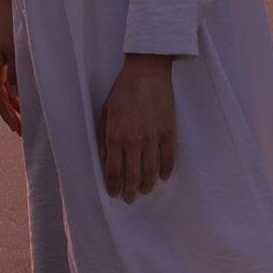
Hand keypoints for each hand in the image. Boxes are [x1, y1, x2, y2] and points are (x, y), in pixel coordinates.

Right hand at [0, 0, 20, 134]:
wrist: (5, 4)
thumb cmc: (11, 25)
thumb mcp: (16, 50)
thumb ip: (17, 73)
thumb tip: (17, 94)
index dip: (7, 115)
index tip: (16, 128)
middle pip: (0, 97)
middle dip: (11, 114)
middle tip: (22, 131)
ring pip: (4, 90)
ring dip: (13, 105)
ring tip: (23, 120)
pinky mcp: (2, 58)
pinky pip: (7, 81)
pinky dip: (14, 93)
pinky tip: (22, 99)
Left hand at [97, 54, 176, 202]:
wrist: (147, 72)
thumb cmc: (123, 90)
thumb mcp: (105, 113)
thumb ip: (104, 138)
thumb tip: (105, 160)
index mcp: (115, 136)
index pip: (114, 171)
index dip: (114, 186)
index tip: (114, 194)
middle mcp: (134, 141)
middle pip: (132, 176)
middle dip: (130, 191)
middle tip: (129, 199)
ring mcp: (153, 138)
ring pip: (151, 171)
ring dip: (147, 185)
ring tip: (144, 191)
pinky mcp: (168, 132)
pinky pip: (168, 158)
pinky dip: (166, 171)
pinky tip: (163, 177)